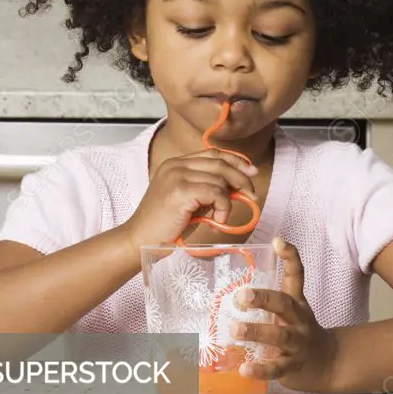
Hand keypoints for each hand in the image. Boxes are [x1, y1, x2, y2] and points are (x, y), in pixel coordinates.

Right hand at [126, 146, 258, 250]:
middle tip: (252, 194)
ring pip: (219, 179)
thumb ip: (208, 189)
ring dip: (228, 200)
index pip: (213, 153)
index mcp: (176, 163)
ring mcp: (177, 176)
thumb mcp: (189, 200)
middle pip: (220, 162)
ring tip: (221, 217)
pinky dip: (223, 207)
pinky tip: (217, 220)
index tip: (251, 171)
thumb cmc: (165, 225)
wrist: (140, 240)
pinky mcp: (180, 190)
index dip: (235, 161)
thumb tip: (238, 187)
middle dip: (241, 178)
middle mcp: (176, 165)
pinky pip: (215, 193)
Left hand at [232, 237, 337, 392]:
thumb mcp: (290, 312)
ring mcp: (298, 344)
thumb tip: (226, 291)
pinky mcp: (293, 367)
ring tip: (235, 329)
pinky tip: (245, 368)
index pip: (296, 275)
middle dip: (264, 298)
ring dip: (257, 332)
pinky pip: (277, 368)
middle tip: (241, 295)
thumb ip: (266, 303)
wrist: (328, 363)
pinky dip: (261, 369)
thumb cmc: (298, 332)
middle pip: (284, 304)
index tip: (277, 241)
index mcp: (296, 303)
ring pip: (280, 336)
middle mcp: (298, 320)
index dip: (290, 257)